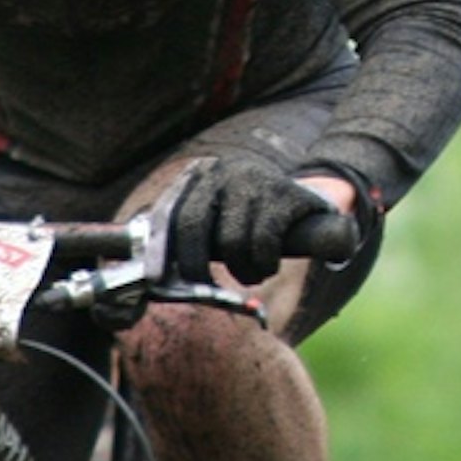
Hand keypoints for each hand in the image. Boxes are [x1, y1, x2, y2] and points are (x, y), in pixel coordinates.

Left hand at [168, 151, 352, 286]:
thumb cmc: (249, 220)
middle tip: (204, 289)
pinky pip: (263, 243)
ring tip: (250, 274)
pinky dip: (264, 264)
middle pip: (193, 226)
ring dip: (240, 271)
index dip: (158, 249)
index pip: (167, 213)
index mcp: (196, 176)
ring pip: (231, 242)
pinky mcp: (285, 194)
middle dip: (195, 267)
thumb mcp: (216, 217)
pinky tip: (268, 265)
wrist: (307, 202)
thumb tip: (153, 276)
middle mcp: (220, 171)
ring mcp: (253, 179)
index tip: (155, 280)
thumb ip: (187, 238)